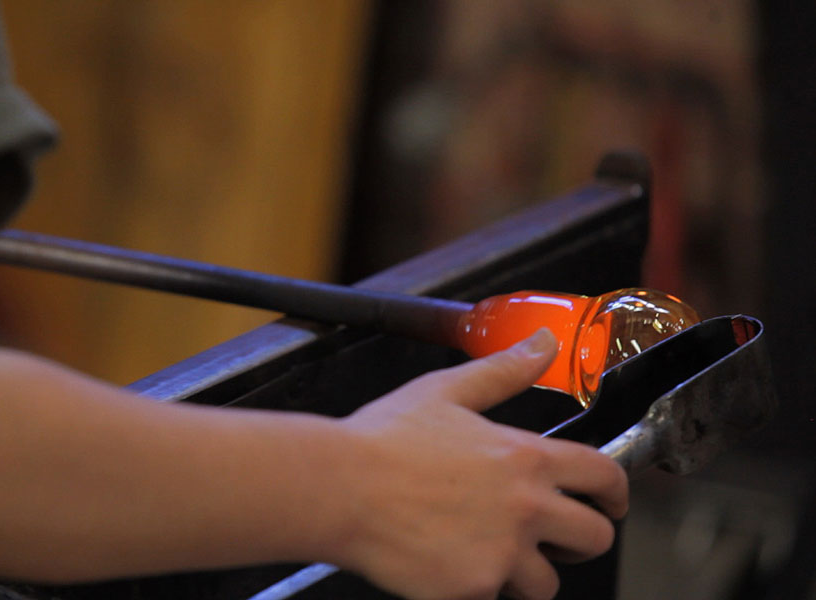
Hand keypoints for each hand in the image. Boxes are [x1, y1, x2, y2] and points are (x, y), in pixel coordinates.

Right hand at [334, 329, 627, 599]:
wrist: (339, 488)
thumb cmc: (383, 440)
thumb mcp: (446, 391)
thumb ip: (503, 370)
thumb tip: (541, 342)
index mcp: (525, 457)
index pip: (604, 477)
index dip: (616, 493)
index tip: (610, 503)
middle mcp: (526, 508)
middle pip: (594, 538)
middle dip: (580, 539)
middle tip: (556, 539)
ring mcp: (502, 553)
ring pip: (546, 583)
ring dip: (527, 573)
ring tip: (493, 555)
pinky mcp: (473, 589)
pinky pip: (496, 599)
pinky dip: (481, 588)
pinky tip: (452, 562)